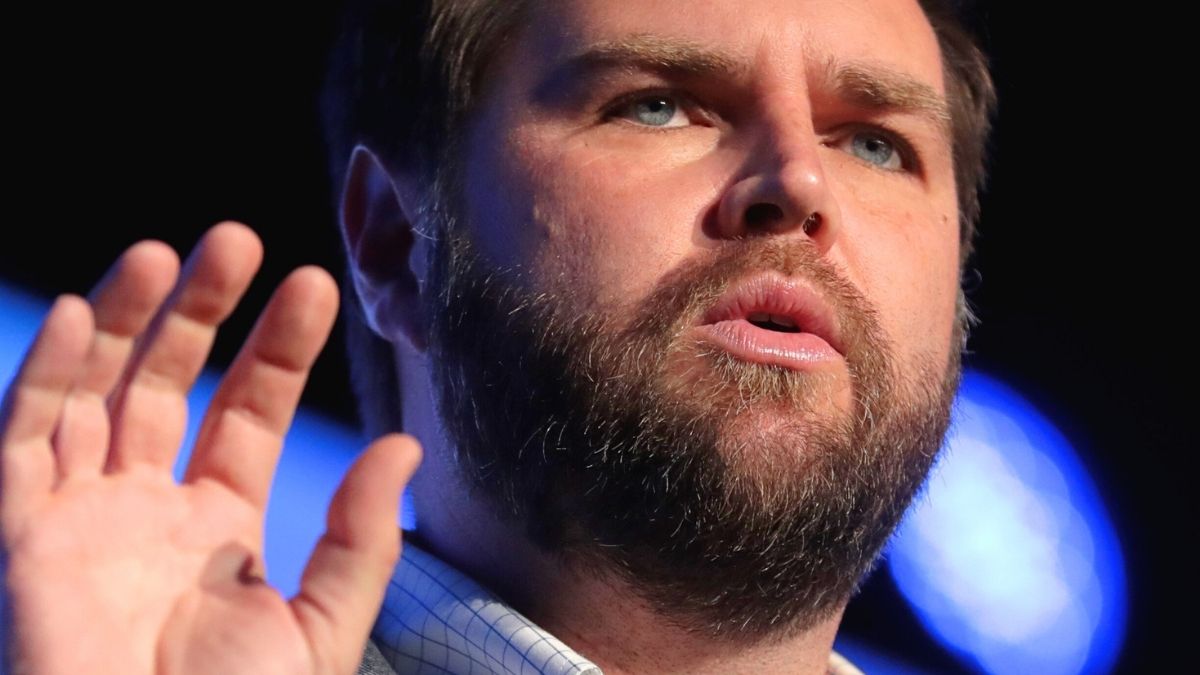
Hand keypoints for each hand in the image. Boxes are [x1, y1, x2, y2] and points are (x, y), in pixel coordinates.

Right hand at [1, 222, 420, 673]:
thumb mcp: (322, 625)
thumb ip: (361, 537)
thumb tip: (407, 444)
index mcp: (220, 528)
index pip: (245, 413)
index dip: (276, 349)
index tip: (313, 286)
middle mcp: (148, 512)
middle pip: (169, 386)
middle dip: (200, 312)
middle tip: (237, 238)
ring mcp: (82, 519)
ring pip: (96, 395)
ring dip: (125, 322)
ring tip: (169, 250)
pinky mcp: (23, 539)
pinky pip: (23, 443)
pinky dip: (46, 379)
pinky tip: (85, 314)